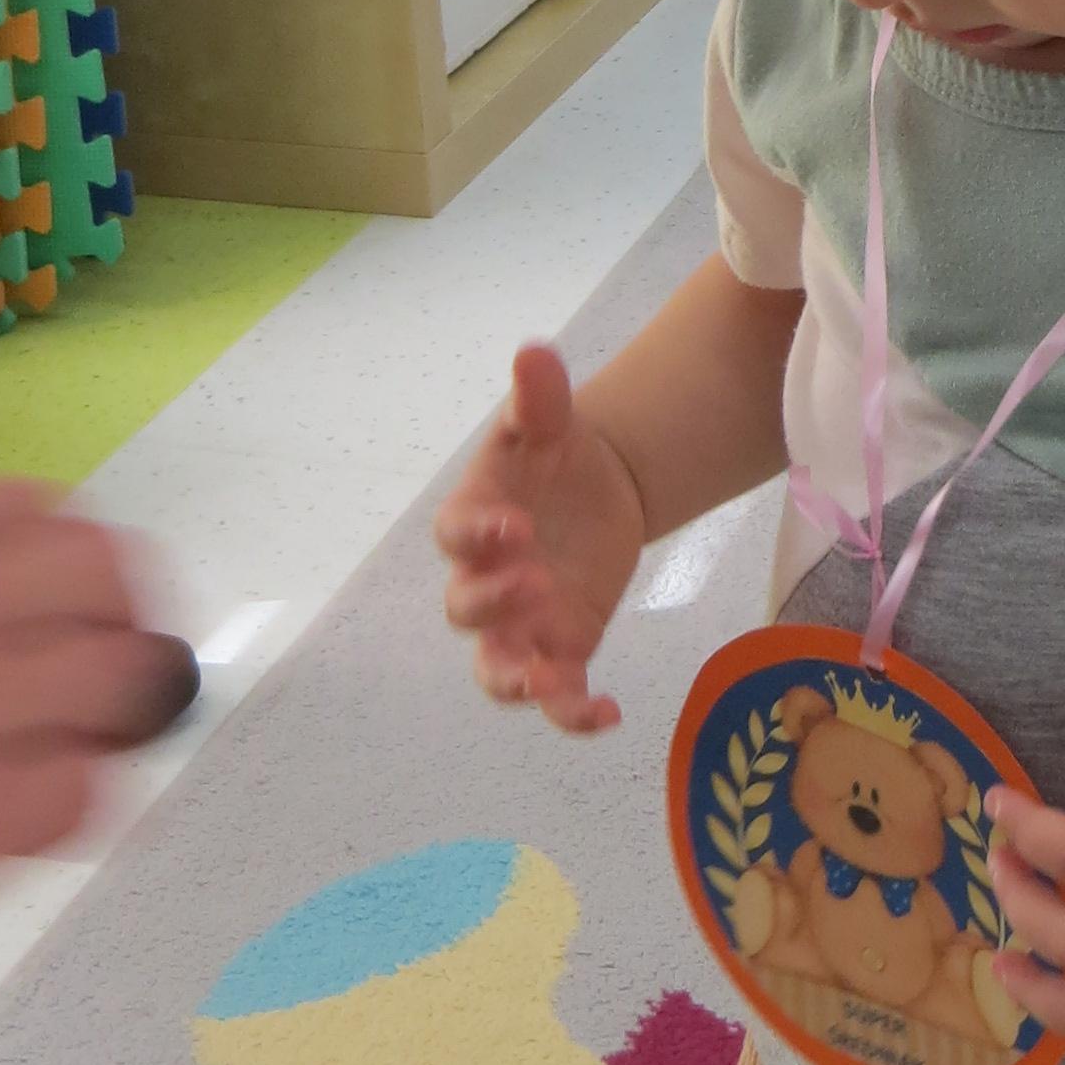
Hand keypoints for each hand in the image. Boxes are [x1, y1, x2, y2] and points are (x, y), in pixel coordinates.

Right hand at [436, 343, 648, 730]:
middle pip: (466, 609)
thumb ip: (539, 395)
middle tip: (535, 581)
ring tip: (548, 682)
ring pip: (497, 670)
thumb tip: (534, 350)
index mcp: (474, 521)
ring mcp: (520, 625)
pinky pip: (557, 695)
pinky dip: (573, 713)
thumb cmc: (555, 454)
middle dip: (494, 602)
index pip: (456, 535)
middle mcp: (485, 582)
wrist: (596, 488)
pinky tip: (609, 714)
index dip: (476, 536)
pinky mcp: (561, 651)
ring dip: (516, 680)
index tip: (513, 525)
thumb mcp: (550, 421)